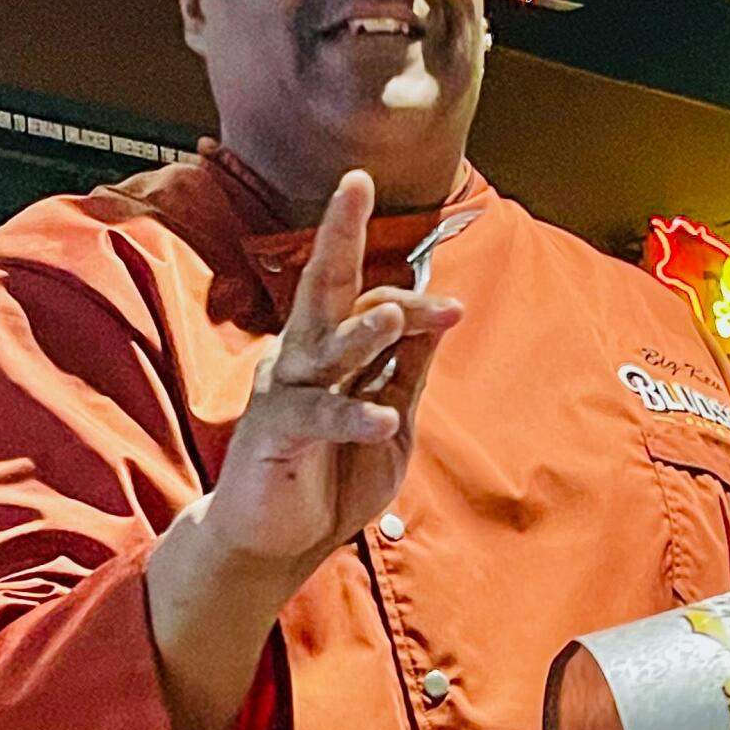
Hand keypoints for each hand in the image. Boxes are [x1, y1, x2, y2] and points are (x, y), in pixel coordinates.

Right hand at [205, 169, 461, 580]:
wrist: (275, 543)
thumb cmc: (330, 477)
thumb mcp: (388, 422)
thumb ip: (407, 372)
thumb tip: (439, 316)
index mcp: (331, 350)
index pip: (372, 301)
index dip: (415, 302)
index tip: (456, 310)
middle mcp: (303, 355)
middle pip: (324, 285)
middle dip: (339, 234)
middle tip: (355, 186)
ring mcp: (285, 389)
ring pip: (323, 345)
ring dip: (362, 330)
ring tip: (396, 317)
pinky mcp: (273, 430)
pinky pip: (315, 415)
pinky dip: (349, 417)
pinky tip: (379, 420)